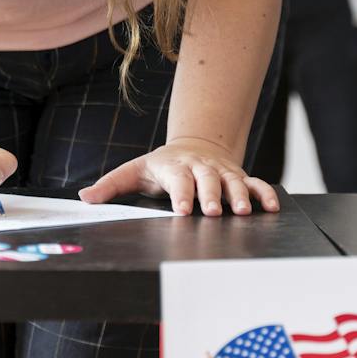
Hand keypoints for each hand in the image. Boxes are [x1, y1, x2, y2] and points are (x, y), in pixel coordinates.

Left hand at [78, 136, 279, 216]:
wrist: (194, 146)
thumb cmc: (161, 167)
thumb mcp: (134, 172)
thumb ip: (111, 185)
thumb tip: (84, 197)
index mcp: (173, 167)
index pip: (178, 180)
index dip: (181, 194)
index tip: (182, 210)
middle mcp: (200, 168)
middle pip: (207, 179)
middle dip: (212, 194)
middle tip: (215, 211)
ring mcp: (221, 172)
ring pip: (233, 181)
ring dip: (240, 195)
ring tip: (243, 211)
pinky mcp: (239, 177)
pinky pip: (255, 183)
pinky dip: (265, 193)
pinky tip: (272, 207)